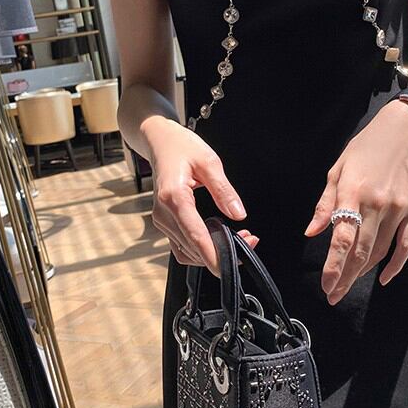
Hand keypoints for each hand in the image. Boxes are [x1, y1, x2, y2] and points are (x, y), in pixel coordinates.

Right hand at [146, 119, 258, 274]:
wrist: (159, 141)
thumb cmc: (181, 146)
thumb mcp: (209, 161)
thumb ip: (224, 190)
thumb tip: (238, 214)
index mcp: (173, 197)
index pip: (195, 236)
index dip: (213, 255)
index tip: (229, 266)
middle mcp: (163, 213)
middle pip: (193, 248)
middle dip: (221, 252)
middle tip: (248, 239)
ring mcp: (161, 220)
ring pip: (187, 252)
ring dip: (211, 252)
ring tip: (238, 238)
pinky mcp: (164, 222)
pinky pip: (182, 246)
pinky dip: (200, 249)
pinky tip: (218, 239)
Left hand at [304, 99, 407, 302]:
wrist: (405, 131)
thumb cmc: (365, 148)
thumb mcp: (337, 170)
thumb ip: (325, 204)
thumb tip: (312, 232)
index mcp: (353, 192)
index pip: (342, 238)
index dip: (334, 266)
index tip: (326, 285)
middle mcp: (377, 204)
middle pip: (360, 251)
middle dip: (345, 277)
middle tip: (334, 295)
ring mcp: (399, 209)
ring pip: (380, 251)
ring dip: (364, 272)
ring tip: (349, 284)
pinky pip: (406, 245)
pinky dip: (396, 265)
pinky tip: (383, 277)